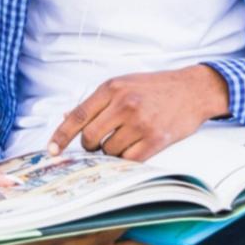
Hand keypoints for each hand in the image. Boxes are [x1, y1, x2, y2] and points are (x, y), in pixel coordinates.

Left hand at [48, 65, 229, 161]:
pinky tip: (133, 149)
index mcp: (112, 88)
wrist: (193, 90)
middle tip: (97, 145)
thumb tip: (66, 117)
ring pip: (109, 151)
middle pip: (90, 138)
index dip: (60, 135)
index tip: (51, 150)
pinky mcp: (156, 139)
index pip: (77, 115)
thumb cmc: (154, 88)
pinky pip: (129, 160)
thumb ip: (96, 102)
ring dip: (110, 153)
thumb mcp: (123, 84)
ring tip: (124, 141)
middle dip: (89, 147)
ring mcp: (140, 122)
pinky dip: (126, 160)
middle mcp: (124, 104)